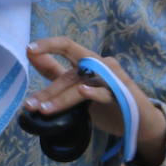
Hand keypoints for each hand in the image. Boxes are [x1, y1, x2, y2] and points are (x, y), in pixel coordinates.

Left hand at [24, 36, 165, 165]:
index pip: (67, 46)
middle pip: (71, 71)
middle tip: (29, 104)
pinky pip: (105, 92)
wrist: (138, 120)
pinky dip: (94, 92)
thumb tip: (30, 54)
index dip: (49, 45)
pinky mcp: (122, 95)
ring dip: (61, 98)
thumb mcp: (75, 84)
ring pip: (82, 85)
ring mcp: (112, 79)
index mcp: (88, 60)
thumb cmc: (104, 99)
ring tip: (43, 110)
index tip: (28, 49)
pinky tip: (82, 92)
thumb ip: (55, 70)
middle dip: (48, 90)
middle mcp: (100, 64)